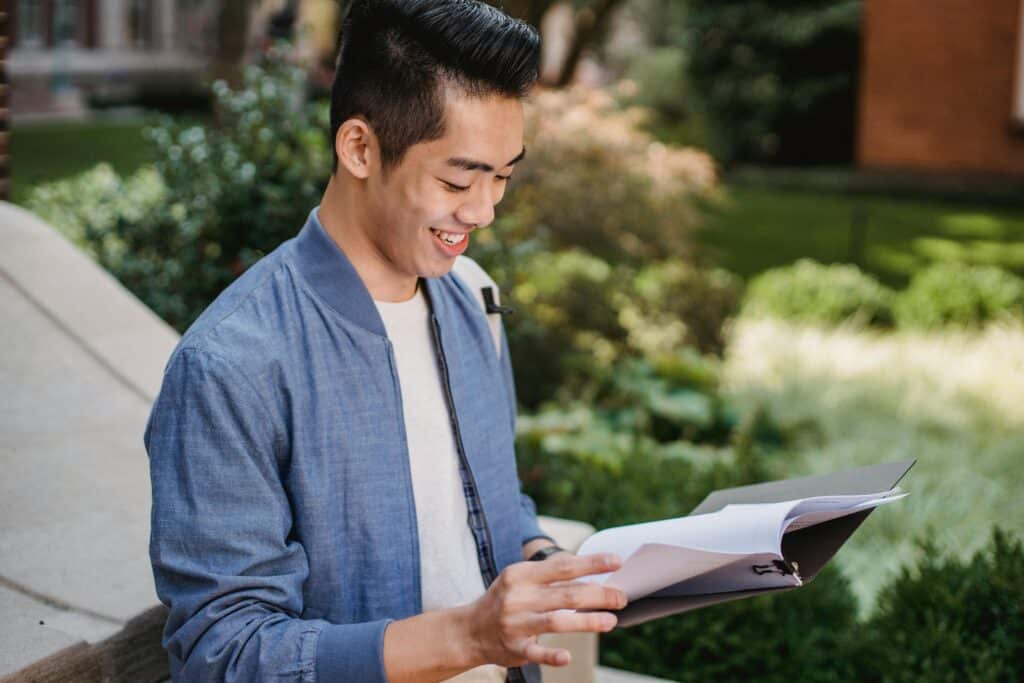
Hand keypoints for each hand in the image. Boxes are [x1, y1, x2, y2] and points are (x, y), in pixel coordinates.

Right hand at [462, 552, 626, 667]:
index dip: (592, 564)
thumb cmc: (506, 600)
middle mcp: (518, 597)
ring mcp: (515, 623)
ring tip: (611, 621)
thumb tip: (592, 572)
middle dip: (599, 595)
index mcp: (521, 574)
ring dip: (587, 622)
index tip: (617, 561)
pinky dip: (551, 655)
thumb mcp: (520, 580)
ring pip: (556, 621)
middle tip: (622, 597)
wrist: (469, 630)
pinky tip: (567, 657)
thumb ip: (551, 576)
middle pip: (566, 595)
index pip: (563, 566)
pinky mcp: (514, 648)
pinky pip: (535, 653)